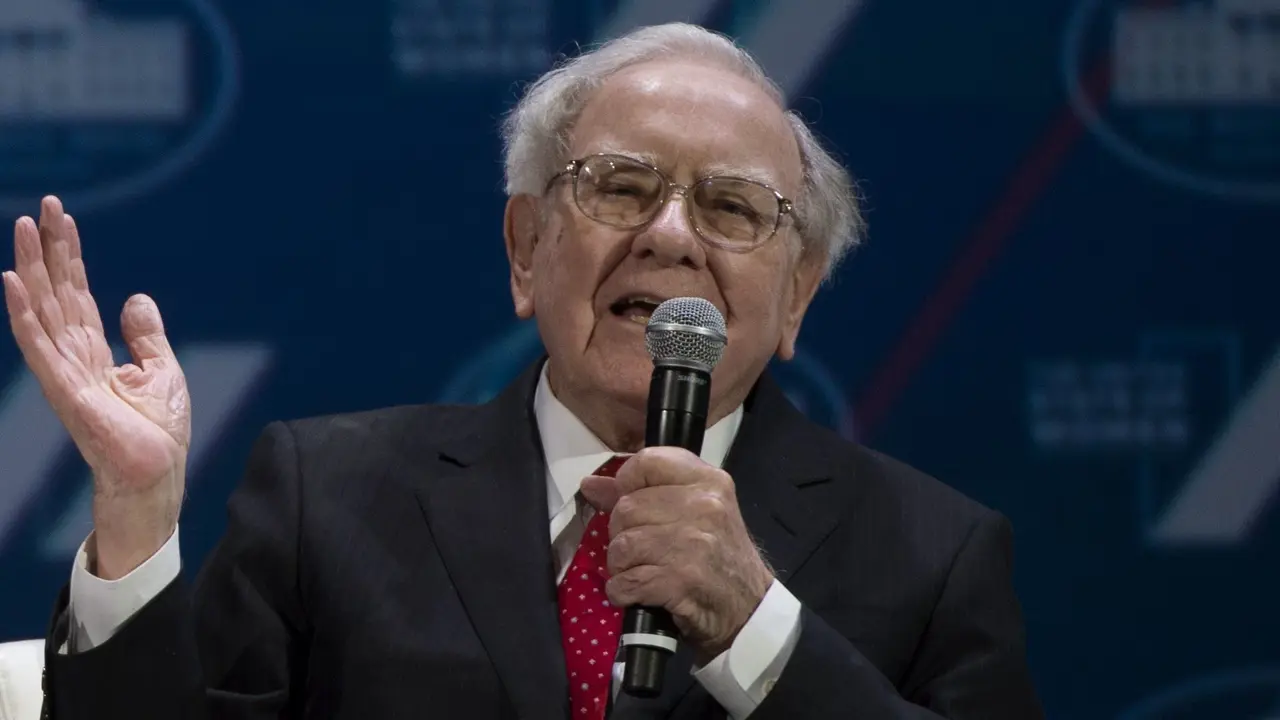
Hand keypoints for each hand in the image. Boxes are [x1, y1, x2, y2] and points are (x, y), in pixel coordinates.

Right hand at [3, 196, 189, 579]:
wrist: (156, 472)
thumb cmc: (158, 432)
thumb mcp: (161, 369)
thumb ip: (145, 333)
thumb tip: (136, 297)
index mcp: (95, 351)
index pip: (76, 292)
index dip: (69, 255)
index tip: (63, 218)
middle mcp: (72, 355)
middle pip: (55, 291)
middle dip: (46, 249)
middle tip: (43, 206)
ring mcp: (63, 370)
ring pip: (42, 307)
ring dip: (30, 267)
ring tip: (23, 227)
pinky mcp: (62, 387)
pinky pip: (37, 343)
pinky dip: (24, 312)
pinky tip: (13, 281)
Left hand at [580, 447, 773, 662]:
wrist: (748, 609)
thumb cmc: (718, 557)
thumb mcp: (694, 513)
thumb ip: (644, 493)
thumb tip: (590, 484)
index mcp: (709, 481)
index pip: (647, 461)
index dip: (627, 483)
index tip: (633, 505)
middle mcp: (704, 506)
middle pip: (626, 507)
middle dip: (622, 534)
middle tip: (643, 550)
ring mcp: (692, 544)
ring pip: (621, 545)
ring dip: (621, 566)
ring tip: (642, 572)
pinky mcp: (679, 581)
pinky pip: (624, 582)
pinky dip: (623, 592)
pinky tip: (640, 593)